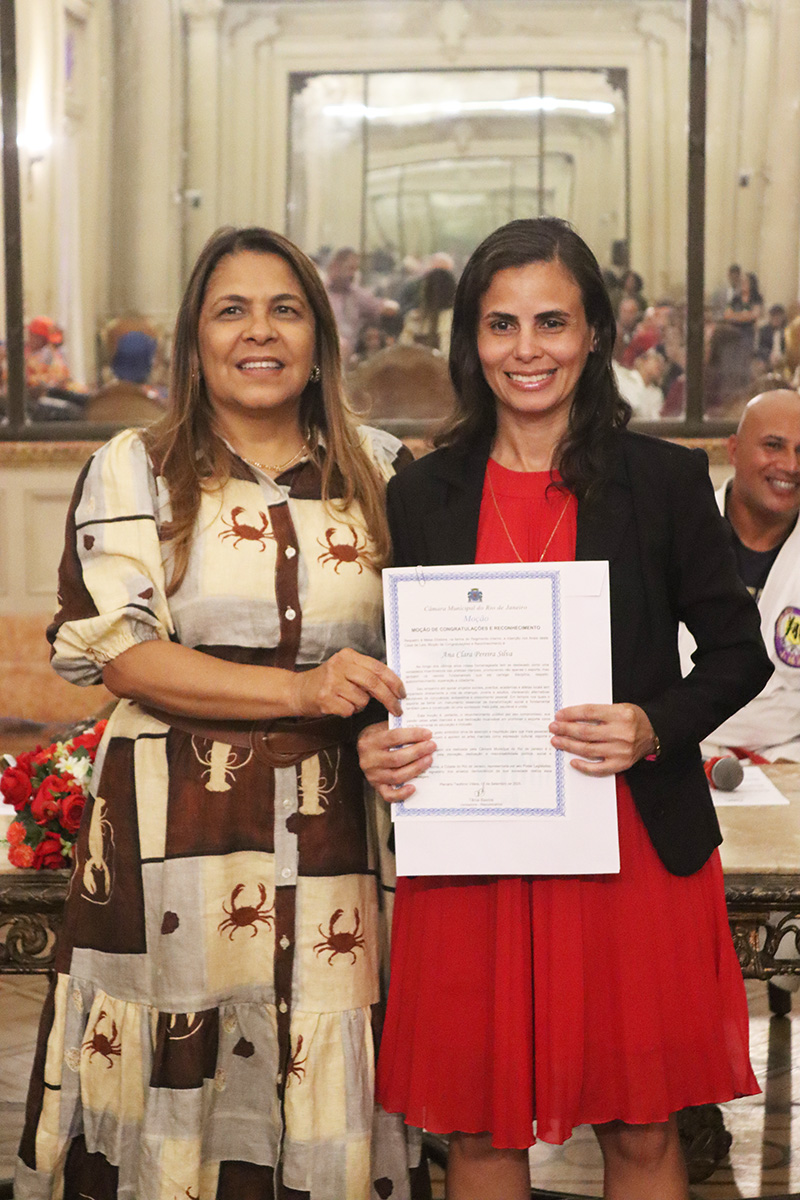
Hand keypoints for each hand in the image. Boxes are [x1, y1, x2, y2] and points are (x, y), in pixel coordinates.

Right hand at [291, 649, 405, 718]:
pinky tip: (339, 706)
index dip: (394, 682)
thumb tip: (394, 686)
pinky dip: (349, 712)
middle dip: (389, 698)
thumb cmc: (327, 682)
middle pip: (373, 682)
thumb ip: (366, 673)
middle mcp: (339, 665)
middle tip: (397, 709)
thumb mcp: (346, 669)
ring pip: (362, 699)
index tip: (402, 693)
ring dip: (361, 705)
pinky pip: (350, 710)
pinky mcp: (325, 698)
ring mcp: (331, 682)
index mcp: (348, 656)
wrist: (297, 690)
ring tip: (349, 701)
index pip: (378, 667)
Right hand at [357, 721, 436, 802]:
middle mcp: (369, 760)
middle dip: (418, 752)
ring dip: (416, 769)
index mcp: (370, 742)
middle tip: (432, 746)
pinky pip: (389, 795)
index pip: (394, 737)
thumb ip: (398, 725)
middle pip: (397, 758)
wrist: (363, 751)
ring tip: (429, 760)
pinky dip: (402, 793)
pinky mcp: (377, 787)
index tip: (428, 734)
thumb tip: (421, 728)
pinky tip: (414, 787)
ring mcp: (373, 776)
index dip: (413, 735)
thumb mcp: (383, 726)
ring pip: (397, 776)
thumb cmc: (378, 737)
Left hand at [549, 703, 655, 775]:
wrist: (653, 734)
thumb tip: (570, 717)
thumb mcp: (619, 707)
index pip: (589, 712)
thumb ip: (599, 712)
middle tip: (553, 728)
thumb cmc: (633, 719)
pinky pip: (598, 768)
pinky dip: (583, 766)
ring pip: (588, 749)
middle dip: (566, 730)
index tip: (559, 715)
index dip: (571, 714)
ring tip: (557, 741)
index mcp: (621, 715)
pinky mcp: (621, 764)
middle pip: (586, 732)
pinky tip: (572, 761)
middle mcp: (621, 733)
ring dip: (569, 746)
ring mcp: (621, 751)